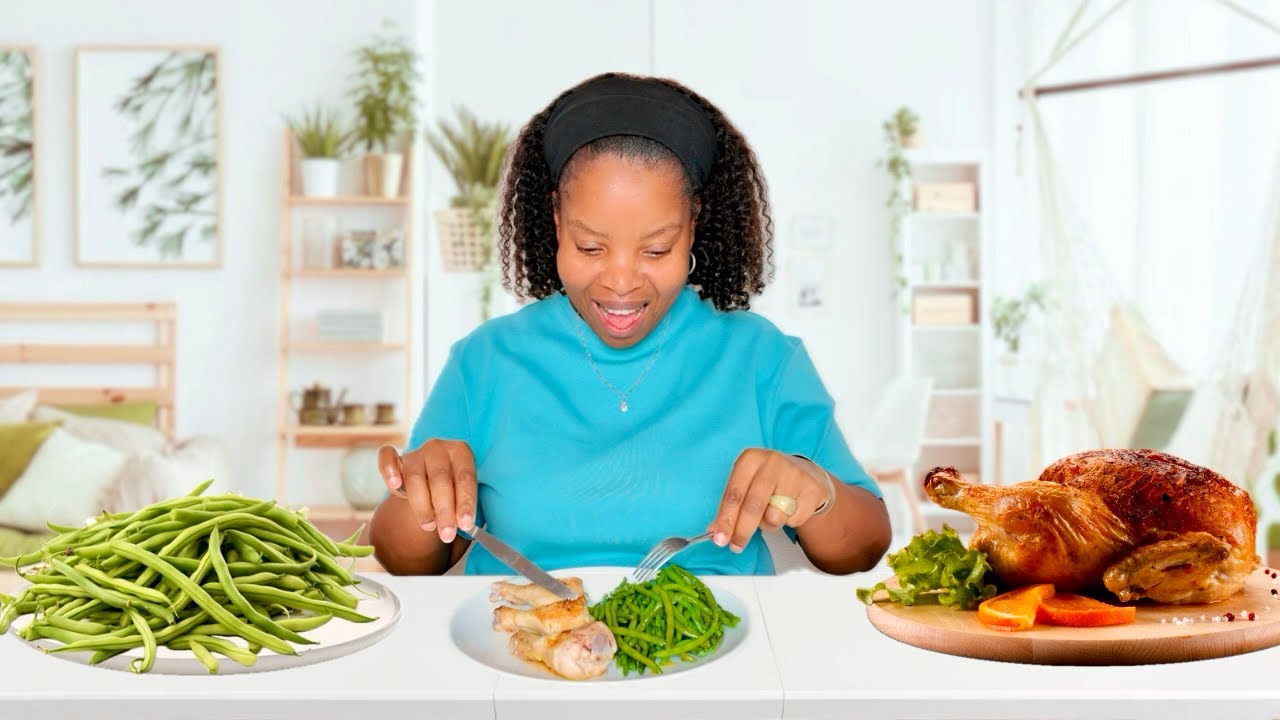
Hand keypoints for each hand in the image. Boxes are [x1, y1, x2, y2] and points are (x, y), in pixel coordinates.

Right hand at [377, 439, 477, 542]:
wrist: (430, 480)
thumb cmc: (451, 488)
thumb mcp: (461, 493)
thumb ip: (462, 505)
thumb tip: (464, 527)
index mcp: (461, 452)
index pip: (465, 477)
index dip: (465, 502)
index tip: (466, 525)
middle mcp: (438, 448)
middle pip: (440, 478)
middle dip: (444, 509)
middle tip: (447, 534)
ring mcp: (415, 453)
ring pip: (415, 477)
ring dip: (422, 506)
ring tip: (429, 526)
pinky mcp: (395, 459)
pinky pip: (387, 458)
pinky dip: (389, 469)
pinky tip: (395, 484)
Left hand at [706, 448, 827, 551]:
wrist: (808, 475)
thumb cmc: (770, 482)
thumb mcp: (747, 485)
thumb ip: (731, 506)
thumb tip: (716, 532)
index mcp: (750, 458)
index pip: (734, 494)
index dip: (726, 519)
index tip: (719, 539)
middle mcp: (772, 462)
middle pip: (753, 506)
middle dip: (742, 531)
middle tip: (736, 546)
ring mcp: (794, 474)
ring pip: (774, 517)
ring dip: (769, 525)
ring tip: (773, 513)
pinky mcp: (812, 489)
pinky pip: (793, 520)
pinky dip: (789, 521)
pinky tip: (791, 508)